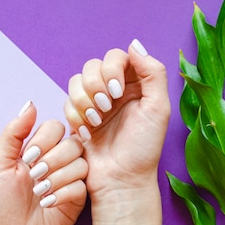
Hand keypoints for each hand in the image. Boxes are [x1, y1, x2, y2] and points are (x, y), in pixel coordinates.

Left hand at [0, 101, 87, 224]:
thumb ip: (13, 133)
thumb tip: (30, 104)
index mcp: (38, 149)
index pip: (56, 127)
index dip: (44, 140)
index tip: (26, 159)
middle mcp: (57, 162)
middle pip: (73, 143)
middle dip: (52, 160)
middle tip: (33, 177)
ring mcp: (69, 181)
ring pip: (81, 164)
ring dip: (58, 177)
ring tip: (39, 193)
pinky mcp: (77, 201)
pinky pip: (83, 186)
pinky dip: (64, 193)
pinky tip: (48, 204)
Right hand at [64, 39, 169, 201]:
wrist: (121, 180)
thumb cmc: (143, 149)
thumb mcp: (158, 109)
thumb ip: (153, 73)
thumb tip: (135, 44)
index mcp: (137, 85)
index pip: (117, 57)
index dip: (112, 69)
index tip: (118, 92)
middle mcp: (115, 91)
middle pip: (93, 65)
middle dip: (95, 85)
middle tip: (105, 108)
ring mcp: (96, 103)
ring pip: (76, 81)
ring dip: (83, 100)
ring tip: (96, 121)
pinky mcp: (79, 118)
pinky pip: (67, 102)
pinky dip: (75, 115)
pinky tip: (87, 133)